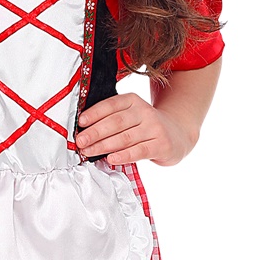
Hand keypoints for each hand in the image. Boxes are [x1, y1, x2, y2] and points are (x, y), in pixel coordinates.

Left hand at [75, 93, 193, 166]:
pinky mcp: (161, 145)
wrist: (177, 135)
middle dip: (95, 132)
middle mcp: (145, 112)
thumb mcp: (131, 115)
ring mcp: (154, 128)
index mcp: (133, 100)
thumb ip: (112, 119)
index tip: (80, 122)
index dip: (95, 113)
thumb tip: (84, 130)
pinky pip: (139, 151)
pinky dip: (123, 155)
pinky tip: (110, 159)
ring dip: (104, 146)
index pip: (111, 105)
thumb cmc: (145, 127)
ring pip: (125, 137)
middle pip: (116, 122)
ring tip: (88, 152)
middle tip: (80, 141)